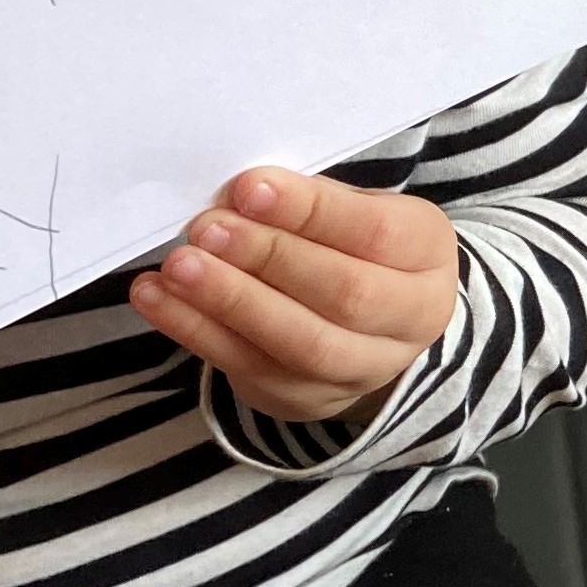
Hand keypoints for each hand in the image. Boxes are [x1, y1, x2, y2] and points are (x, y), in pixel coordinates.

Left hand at [131, 168, 458, 423]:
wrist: (372, 325)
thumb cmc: (353, 247)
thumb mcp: (354, 210)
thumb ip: (309, 203)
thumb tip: (240, 194)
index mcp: (428, 257)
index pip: (376, 233)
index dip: (312, 212)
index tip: (249, 187)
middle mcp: (409, 322)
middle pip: (344, 294)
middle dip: (268, 258)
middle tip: (208, 228)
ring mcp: (359, 370)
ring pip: (299, 342)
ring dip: (231, 301)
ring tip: (179, 266)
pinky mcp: (305, 398)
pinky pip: (248, 369)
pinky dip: (195, 331)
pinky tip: (158, 297)